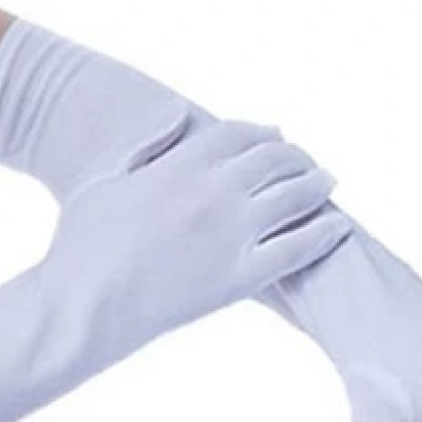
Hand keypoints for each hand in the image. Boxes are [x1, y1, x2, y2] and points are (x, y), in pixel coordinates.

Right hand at [43, 119, 350, 369]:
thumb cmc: (82, 246)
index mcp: (180, 164)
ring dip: (317, 184)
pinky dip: (324, 234)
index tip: (277, 137)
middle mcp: (213, 191)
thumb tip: (179, 114)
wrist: (82, 308)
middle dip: (296, 156)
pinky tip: (340, 227)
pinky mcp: (241, 277)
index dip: (264, 132)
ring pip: (294, 196)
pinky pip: (298, 249)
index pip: (240, 133)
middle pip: (275, 159)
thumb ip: (146, 143)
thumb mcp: (106, 180)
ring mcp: (231, 234)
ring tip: (328, 184)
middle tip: (307, 164)